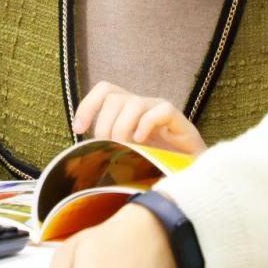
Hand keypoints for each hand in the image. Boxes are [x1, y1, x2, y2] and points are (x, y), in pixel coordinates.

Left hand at [73, 81, 207, 154]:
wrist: (188, 177)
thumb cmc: (152, 167)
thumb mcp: (122, 156)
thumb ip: (106, 148)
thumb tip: (81, 153)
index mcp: (126, 110)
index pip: (104, 90)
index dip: (88, 105)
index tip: (79, 129)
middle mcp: (142, 105)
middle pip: (113, 98)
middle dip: (104, 125)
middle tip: (110, 148)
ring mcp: (160, 111)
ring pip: (133, 103)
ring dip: (122, 128)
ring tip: (128, 149)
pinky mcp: (179, 121)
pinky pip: (160, 110)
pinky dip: (146, 124)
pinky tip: (142, 142)